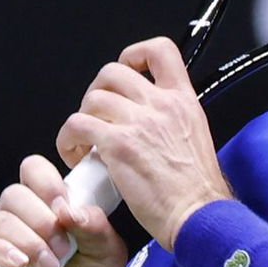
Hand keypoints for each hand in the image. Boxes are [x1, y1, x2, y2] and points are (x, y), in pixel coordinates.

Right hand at [0, 154, 127, 266]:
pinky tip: (20, 265)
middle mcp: (25, 225)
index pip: (36, 173)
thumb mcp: (108, 261)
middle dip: (40, 215)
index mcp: (54, 213)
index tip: (64, 205)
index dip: (46, 181)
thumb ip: (97, 228)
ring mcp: (3, 248)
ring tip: (50, 266)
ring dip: (27, 238)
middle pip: (15, 193)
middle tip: (62, 246)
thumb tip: (72, 208)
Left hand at [56, 37, 231, 248]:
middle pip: (113, 72)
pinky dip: (69, 139)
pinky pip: (77, 126)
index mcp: (183, 101)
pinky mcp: (119, 145)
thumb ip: (171, 119)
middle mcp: (162, 105)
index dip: (134, 55)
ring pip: (92, 99)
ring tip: (85, 143)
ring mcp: (139, 123)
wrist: (198, 215)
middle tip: (97, 117)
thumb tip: (143, 119)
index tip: (126, 72)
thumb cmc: (196, 189)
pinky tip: (76, 156)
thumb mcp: (195, 137)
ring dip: (81, 119)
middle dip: (96, 92)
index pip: (161, 51)